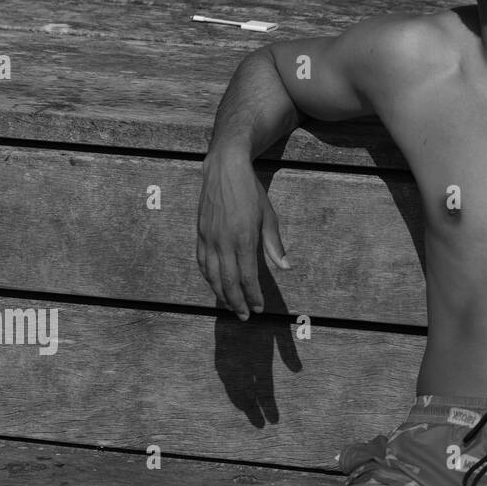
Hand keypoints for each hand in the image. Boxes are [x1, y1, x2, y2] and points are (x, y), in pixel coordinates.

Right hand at [197, 150, 290, 319]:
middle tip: (245, 316)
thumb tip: (286, 267)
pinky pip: (201, 262)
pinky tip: (215, 285)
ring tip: (231, 306)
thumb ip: (274, 244)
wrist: (224, 168)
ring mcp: (208, 238)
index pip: (248, 277)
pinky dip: (208, 278)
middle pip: (228, 282)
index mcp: (243, 238)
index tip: (259, 308)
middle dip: (237, 302)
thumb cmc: (250, 191)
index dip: (253, 296)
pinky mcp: (200, 233)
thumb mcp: (268, 215)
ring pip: (212, 276)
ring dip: (221, 294)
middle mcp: (223, 242)